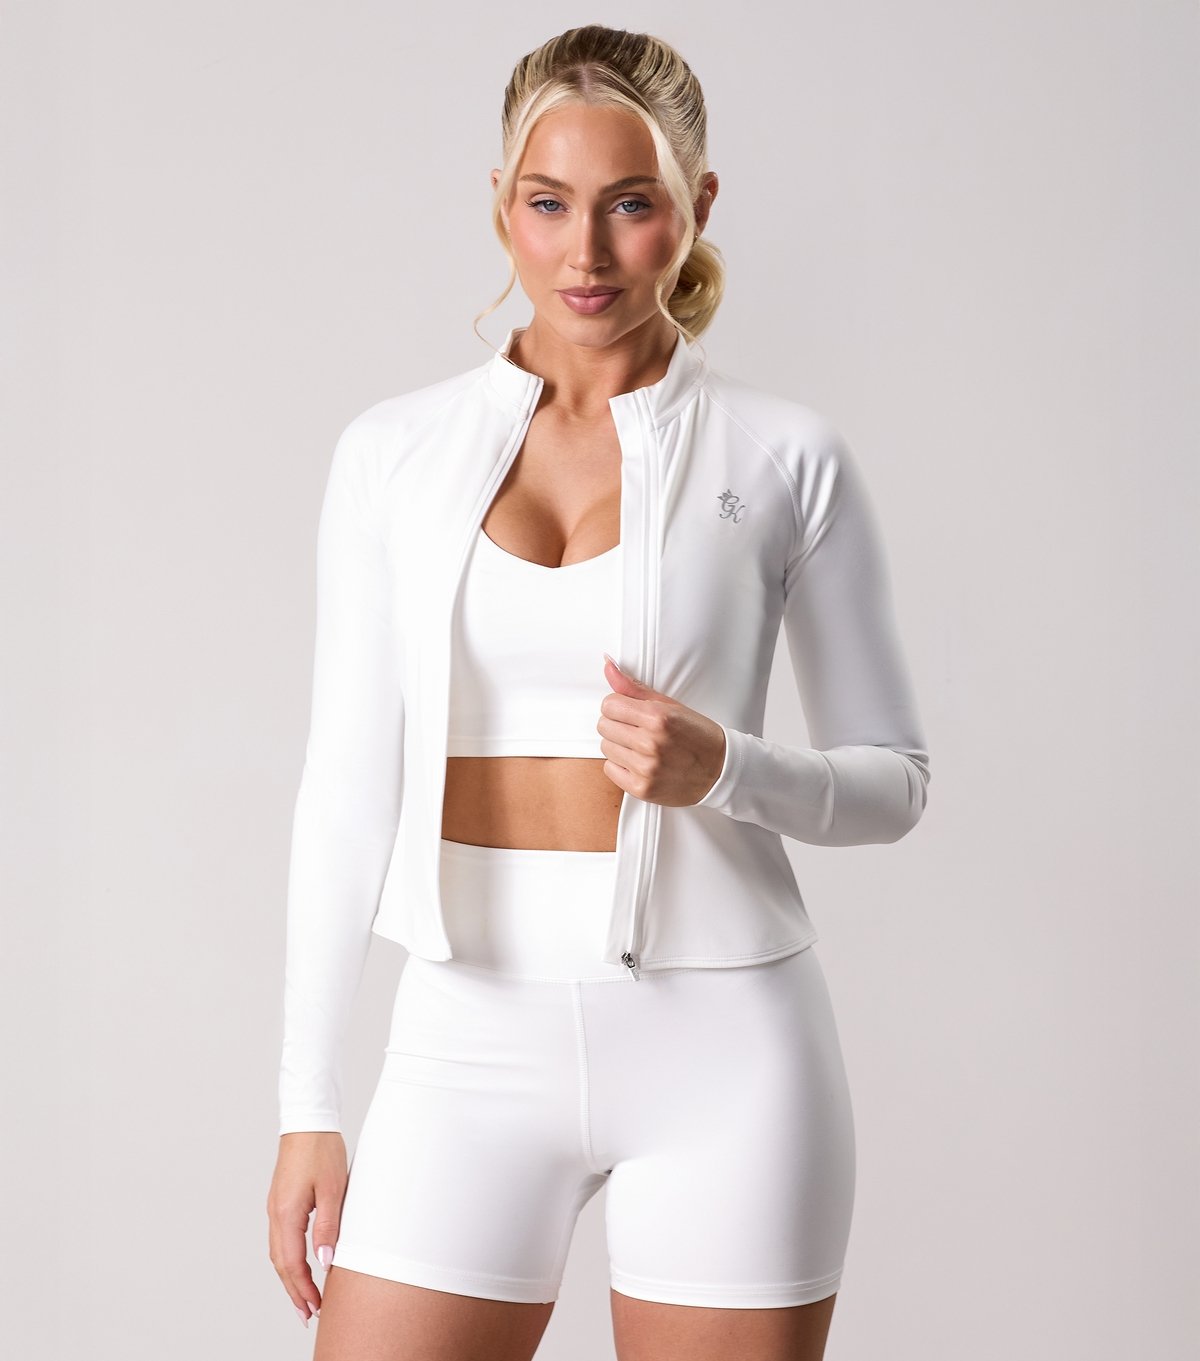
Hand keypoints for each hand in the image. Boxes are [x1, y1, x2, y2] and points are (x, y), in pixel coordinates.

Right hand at [267, 1131, 347, 1326]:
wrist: (307, 1122)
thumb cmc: (322, 1150)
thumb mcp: (333, 1189)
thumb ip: (328, 1226)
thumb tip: (326, 1261)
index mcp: (286, 1213)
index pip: (292, 1263)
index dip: (303, 1289)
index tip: (316, 1308)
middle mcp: (275, 1214)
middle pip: (281, 1264)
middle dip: (294, 1291)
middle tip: (308, 1314)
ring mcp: (275, 1208)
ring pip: (278, 1253)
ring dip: (290, 1278)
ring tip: (305, 1297)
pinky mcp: (280, 1202)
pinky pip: (280, 1239)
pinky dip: (288, 1259)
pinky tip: (299, 1265)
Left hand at [598, 653, 725, 805]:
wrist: (721, 771)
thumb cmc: (697, 735)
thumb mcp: (671, 706)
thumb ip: (634, 687)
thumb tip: (607, 665)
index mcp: (658, 717)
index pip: (609, 704)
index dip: (618, 706)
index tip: (631, 712)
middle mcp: (650, 742)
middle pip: (603, 725)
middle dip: (617, 725)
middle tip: (638, 730)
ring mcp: (646, 767)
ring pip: (606, 747)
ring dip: (619, 746)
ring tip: (642, 747)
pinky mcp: (642, 788)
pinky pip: (610, 770)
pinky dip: (621, 766)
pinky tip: (640, 763)